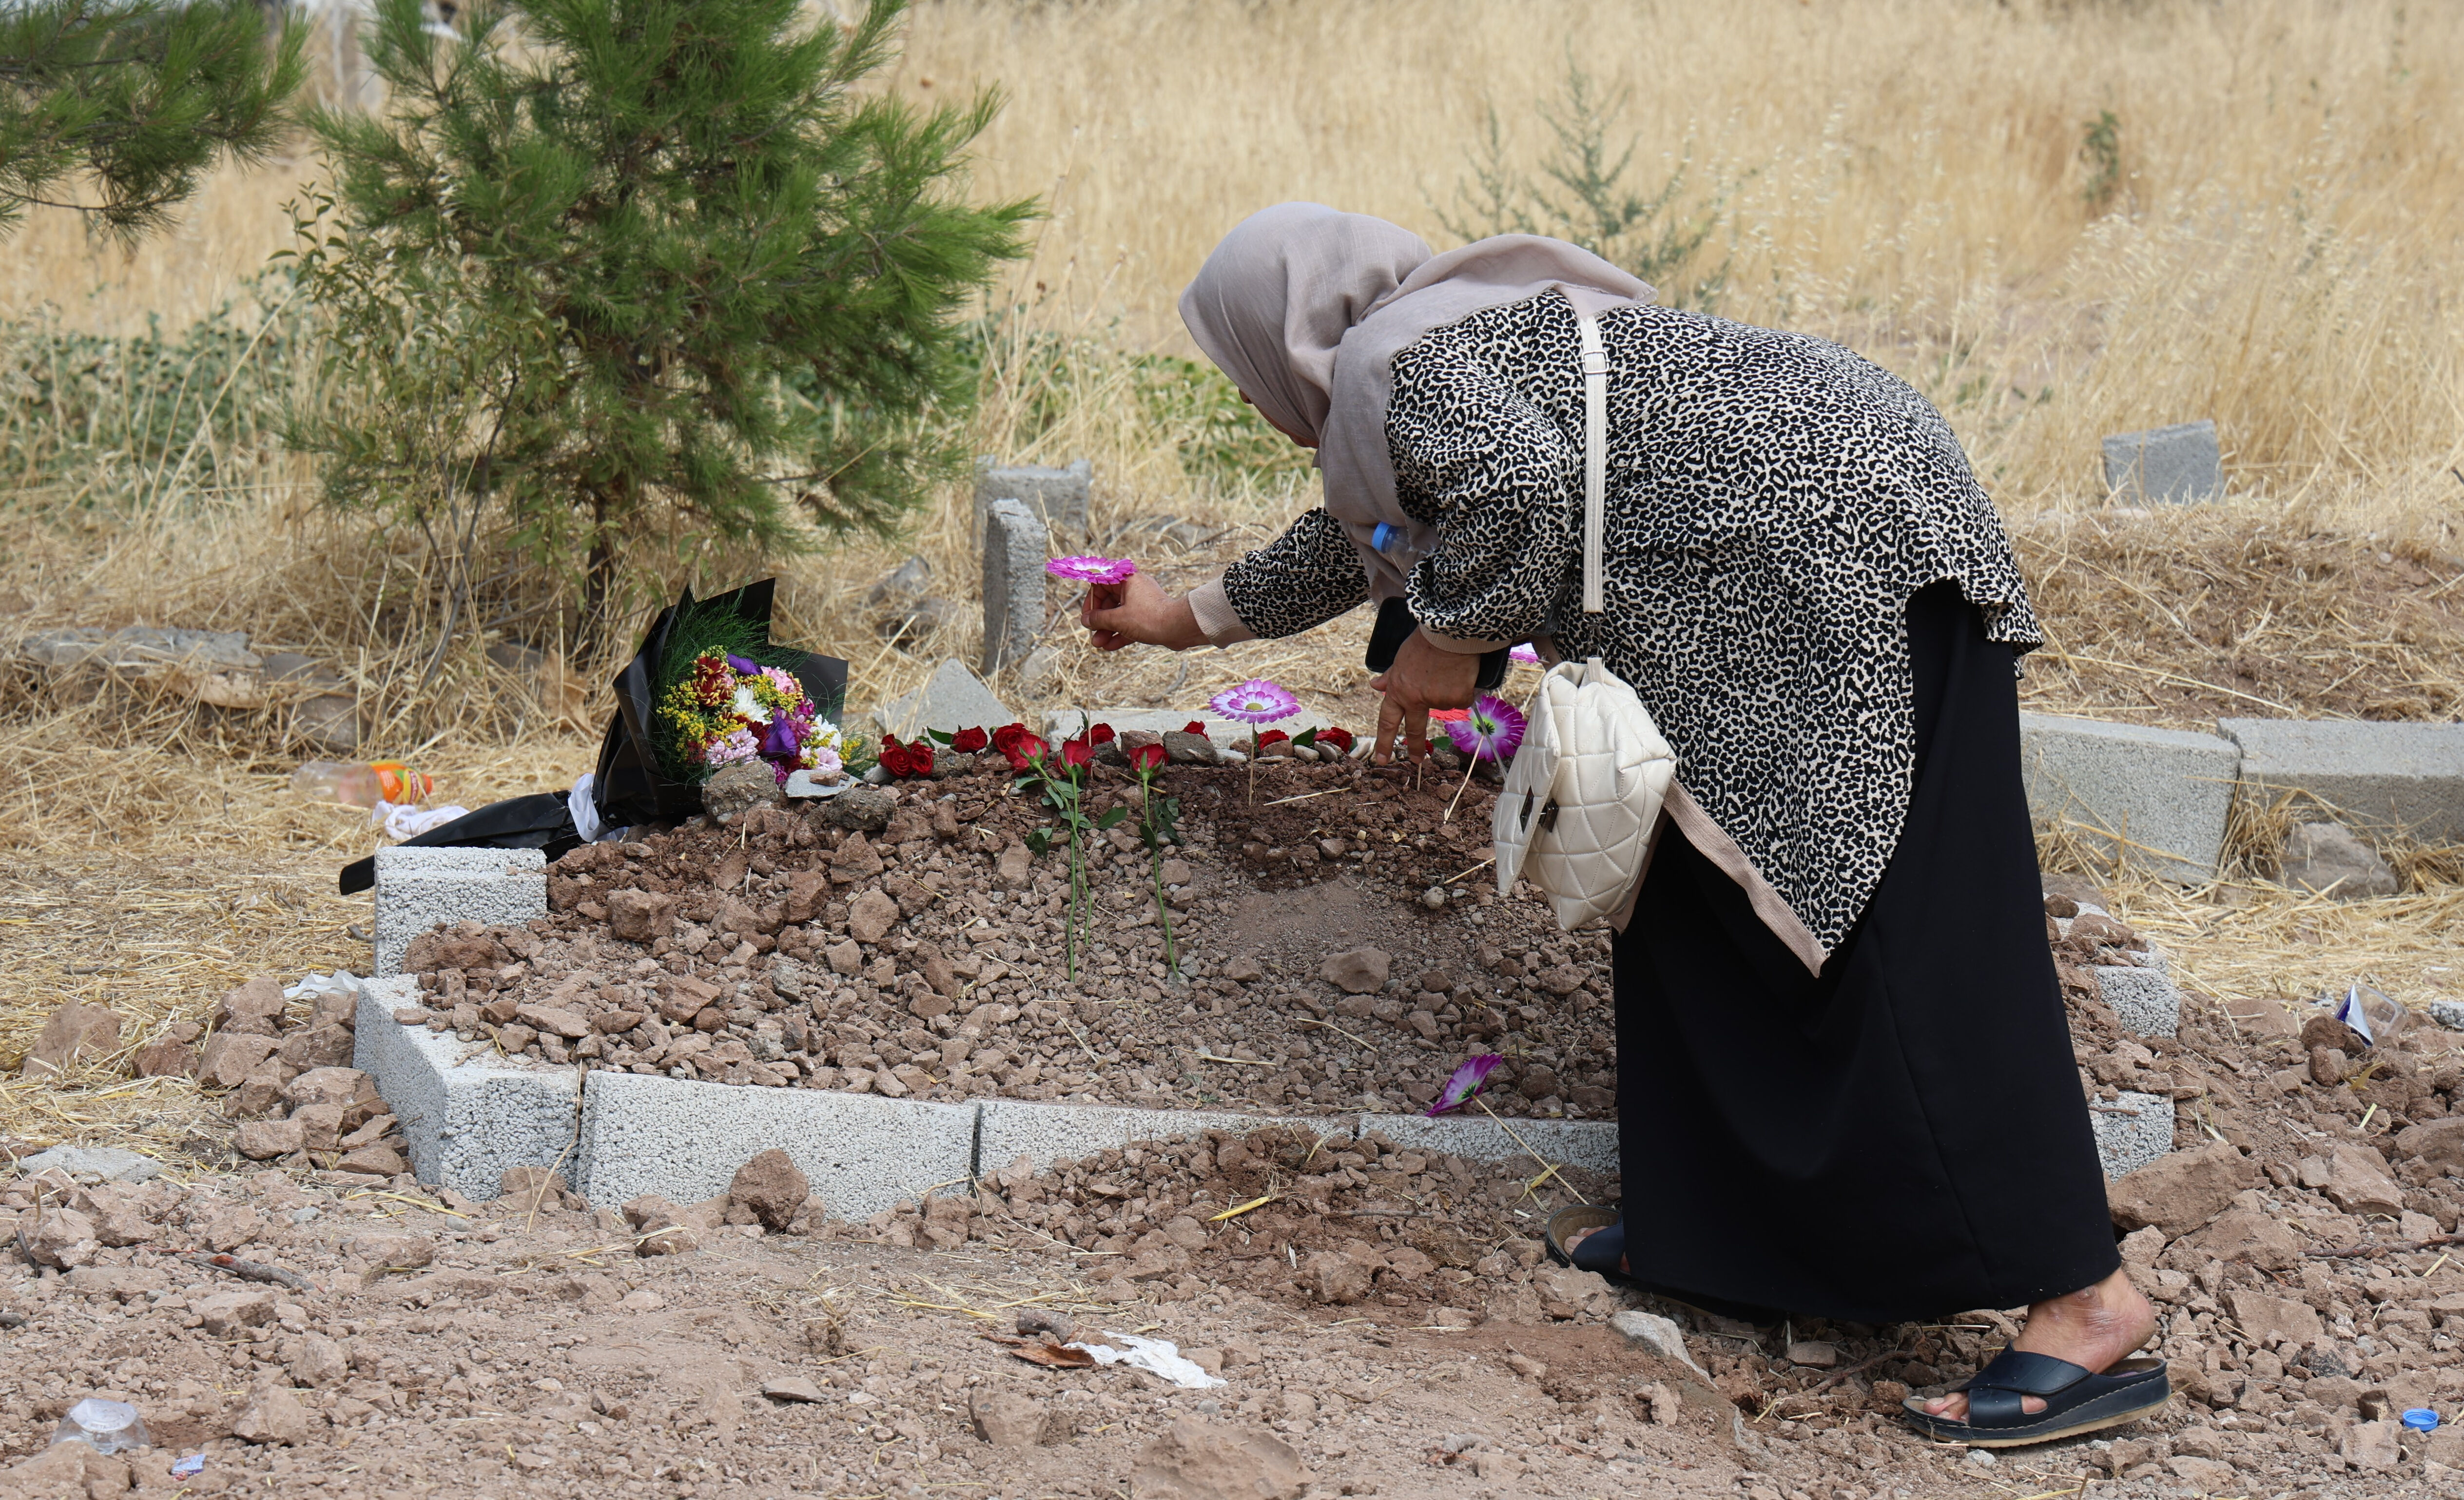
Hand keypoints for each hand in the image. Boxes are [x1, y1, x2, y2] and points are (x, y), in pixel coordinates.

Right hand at [1082, 572, 1205, 651]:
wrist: (1179, 628)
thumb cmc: (1149, 618)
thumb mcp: (1118, 619)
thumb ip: (1098, 619)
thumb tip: (1085, 620)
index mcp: (1127, 580)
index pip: (1101, 584)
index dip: (1092, 601)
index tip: (1087, 616)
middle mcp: (1135, 588)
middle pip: (1109, 602)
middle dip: (1099, 620)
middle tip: (1092, 634)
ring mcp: (1142, 603)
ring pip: (1119, 615)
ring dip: (1107, 630)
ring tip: (1098, 644)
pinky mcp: (1148, 617)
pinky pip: (1129, 623)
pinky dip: (1120, 634)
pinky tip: (1109, 647)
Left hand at [1369, 629, 1479, 764]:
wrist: (1449, 633)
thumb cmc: (1424, 641)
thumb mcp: (1401, 658)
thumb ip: (1391, 676)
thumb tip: (1376, 686)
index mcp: (1399, 690)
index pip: (1387, 720)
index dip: (1384, 741)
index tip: (1381, 759)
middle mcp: (1415, 699)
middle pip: (1414, 729)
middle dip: (1414, 748)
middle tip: (1415, 761)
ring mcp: (1437, 701)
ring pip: (1445, 703)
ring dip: (1448, 690)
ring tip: (1448, 670)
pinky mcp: (1457, 698)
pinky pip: (1463, 698)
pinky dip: (1465, 688)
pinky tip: (1461, 673)